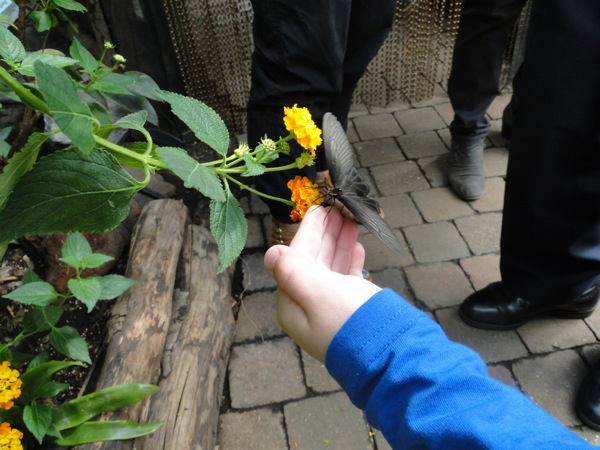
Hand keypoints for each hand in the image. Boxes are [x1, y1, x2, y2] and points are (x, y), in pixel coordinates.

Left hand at [264, 206, 380, 361]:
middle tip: (336, 208)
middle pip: (312, 261)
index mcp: (292, 304)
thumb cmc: (350, 320)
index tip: (319, 208)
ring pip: (330, 267)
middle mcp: (307, 307)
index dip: (307, 231)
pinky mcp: (351, 311)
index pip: (295, 258)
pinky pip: (346, 279)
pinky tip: (357, 245)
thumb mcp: (317, 292)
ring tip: (349, 218)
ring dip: (338, 242)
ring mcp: (329, 310)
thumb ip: (292, 270)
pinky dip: (350, 261)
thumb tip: (270, 253)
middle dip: (324, 233)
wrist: (388, 354)